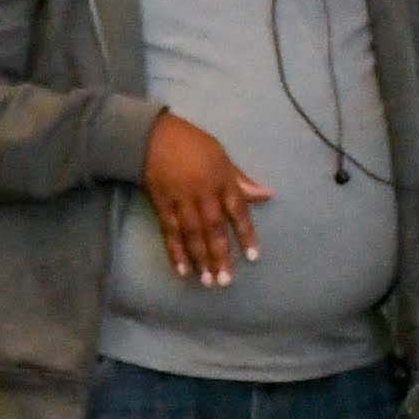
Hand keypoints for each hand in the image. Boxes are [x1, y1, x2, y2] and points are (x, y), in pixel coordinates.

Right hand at [138, 112, 269, 286]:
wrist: (152, 137)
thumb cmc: (192, 144)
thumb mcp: (222, 157)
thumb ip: (241, 180)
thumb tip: (266, 195)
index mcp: (221, 181)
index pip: (237, 212)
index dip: (245, 235)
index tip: (252, 257)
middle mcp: (203, 194)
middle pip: (213, 230)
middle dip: (220, 256)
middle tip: (225, 281)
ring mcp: (181, 202)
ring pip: (192, 235)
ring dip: (200, 260)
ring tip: (208, 281)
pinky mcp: (162, 207)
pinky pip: (170, 233)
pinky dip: (175, 252)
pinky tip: (182, 270)